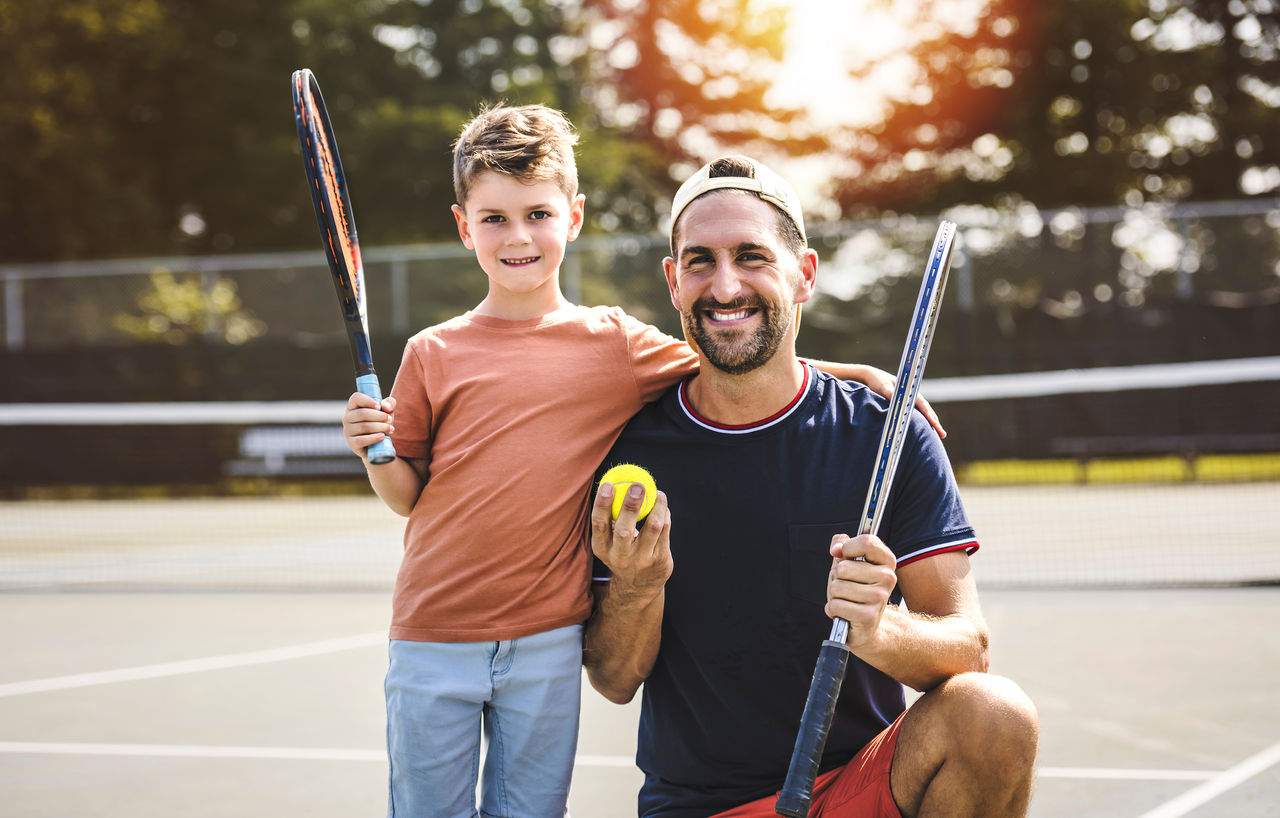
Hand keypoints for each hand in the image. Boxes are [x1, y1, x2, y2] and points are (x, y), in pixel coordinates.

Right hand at [342, 392, 394, 458]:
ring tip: (390, 429)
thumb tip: (386, 406)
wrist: (379, 444)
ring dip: (380, 427)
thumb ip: (390, 404)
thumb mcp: (388, 412)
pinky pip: (361, 440)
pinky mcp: (351, 443)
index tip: (379, 407)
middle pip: (362, 413)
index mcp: (353, 406)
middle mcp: (347, 417)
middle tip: (390, 420)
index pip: (356, 398)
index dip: (368, 401)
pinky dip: (374, 438)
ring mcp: (348, 431)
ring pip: (363, 426)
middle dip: (379, 416)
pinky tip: (382, 436)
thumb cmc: (381, 423)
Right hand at [591, 480, 672, 599]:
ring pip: (652, 528)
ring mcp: (641, 560)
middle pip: (624, 530)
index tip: (608, 484)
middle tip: (637, 485)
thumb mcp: (609, 543)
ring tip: (658, 493)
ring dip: (657, 506)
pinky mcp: (660, 560)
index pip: (599, 525)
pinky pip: (665, 530)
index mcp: (602, 549)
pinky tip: (662, 506)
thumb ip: (610, 519)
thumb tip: (615, 482)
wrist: (639, 587)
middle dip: (630, 506)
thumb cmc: (622, 553)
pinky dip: (664, 513)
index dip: (602, 504)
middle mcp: (619, 557)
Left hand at [826, 534, 896, 648]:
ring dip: (834, 595)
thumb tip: (837, 549)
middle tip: (848, 587)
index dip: (848, 547)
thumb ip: (842, 544)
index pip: (867, 541)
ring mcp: (880, 597)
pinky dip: (833, 610)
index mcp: (886, 560)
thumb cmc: (855, 589)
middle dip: (837, 578)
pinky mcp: (868, 616)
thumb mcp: (847, 562)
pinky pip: (836, 605)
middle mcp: (888, 577)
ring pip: (837, 587)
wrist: (866, 624)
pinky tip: (845, 613)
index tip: (844, 556)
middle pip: (844, 568)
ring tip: (847, 600)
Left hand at [856, 365, 944, 438]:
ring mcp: (910, 399)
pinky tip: (927, 428)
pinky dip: (923, 419)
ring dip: (931, 422)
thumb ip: (890, 394)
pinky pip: (917, 412)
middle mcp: (912, 395)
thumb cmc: (878, 382)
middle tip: (943, 434)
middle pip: (926, 410)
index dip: (929, 415)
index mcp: (910, 391)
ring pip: (924, 412)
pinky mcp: (906, 403)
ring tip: (940, 434)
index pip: (922, 405)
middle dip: (935, 422)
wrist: (873, 377)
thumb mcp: (883, 387)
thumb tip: (898, 402)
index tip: (935, 424)